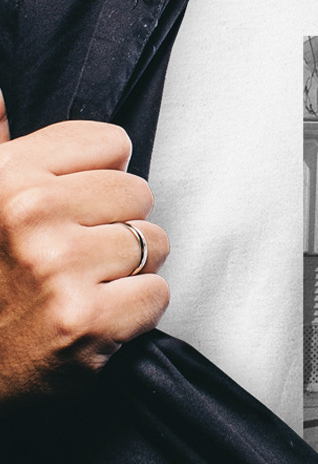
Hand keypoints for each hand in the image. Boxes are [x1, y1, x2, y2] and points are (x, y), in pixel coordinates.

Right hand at [0, 89, 168, 410]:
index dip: (103, 177)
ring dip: (131, 269)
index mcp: (5, 176)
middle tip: (80, 255)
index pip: (110, 142)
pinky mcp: (86, 320)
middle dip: (119, 224)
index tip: (80, 203)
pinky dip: (138, 310)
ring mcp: (59, 268)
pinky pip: (157, 293)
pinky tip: (98, 316)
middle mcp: (29, 214)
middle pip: (139, 193)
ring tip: (87, 286)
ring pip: (154, 242)